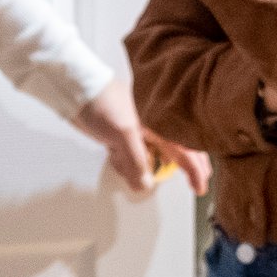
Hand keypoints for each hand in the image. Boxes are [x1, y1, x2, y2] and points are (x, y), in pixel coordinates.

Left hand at [69, 79, 210, 197]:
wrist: (76, 90)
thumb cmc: (102, 101)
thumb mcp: (123, 134)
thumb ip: (137, 162)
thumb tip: (145, 184)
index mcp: (161, 123)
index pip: (187, 150)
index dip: (195, 171)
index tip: (199, 187)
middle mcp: (154, 127)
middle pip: (178, 151)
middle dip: (185, 167)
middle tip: (195, 183)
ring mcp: (138, 131)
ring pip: (154, 155)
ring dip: (148, 168)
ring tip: (139, 174)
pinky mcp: (123, 134)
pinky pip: (133, 155)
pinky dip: (128, 163)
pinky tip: (118, 162)